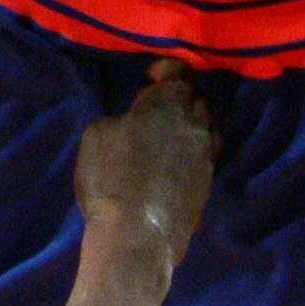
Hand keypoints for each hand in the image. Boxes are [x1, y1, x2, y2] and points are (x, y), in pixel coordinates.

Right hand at [74, 63, 214, 285]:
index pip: (180, 71)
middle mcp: (196, 125)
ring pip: (206, 131)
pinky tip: (172, 166)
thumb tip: (132, 125)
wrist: (135, 236)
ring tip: (169, 137)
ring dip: (190, 128)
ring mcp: (206, 158)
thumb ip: (121, 119)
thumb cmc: (111, 177)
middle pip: (197, 101)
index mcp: (171, 103)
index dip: (166, 69)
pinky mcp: (207, 188)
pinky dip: (190, 156)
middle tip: (156, 110)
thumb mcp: (97, 134)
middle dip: (179, 99)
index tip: (152, 76)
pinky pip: (203, 160)